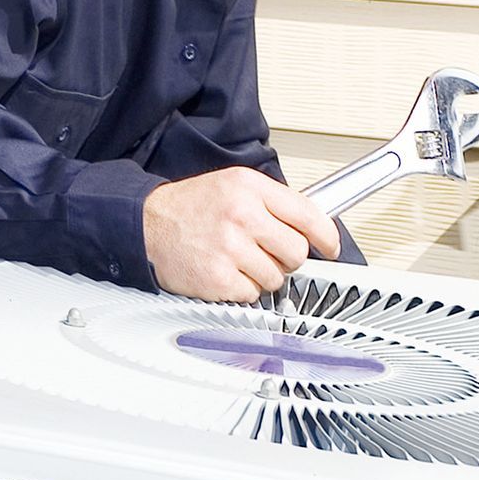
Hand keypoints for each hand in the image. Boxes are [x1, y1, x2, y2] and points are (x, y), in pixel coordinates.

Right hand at [143, 167, 340, 301]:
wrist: (147, 224)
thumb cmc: (191, 207)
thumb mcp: (234, 185)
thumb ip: (273, 201)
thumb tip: (312, 224)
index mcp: (250, 188)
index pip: (308, 214)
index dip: (326, 235)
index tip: (331, 246)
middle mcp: (242, 215)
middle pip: (297, 252)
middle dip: (287, 257)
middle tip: (268, 252)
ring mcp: (230, 248)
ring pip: (277, 278)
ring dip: (263, 275)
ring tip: (239, 259)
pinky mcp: (218, 278)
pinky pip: (252, 294)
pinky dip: (242, 288)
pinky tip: (226, 271)